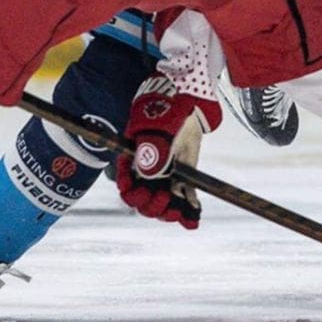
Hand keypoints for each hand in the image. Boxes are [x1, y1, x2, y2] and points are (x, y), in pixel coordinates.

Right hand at [116, 75, 220, 228]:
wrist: (189, 101)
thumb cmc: (167, 110)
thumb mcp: (157, 128)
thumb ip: (153, 151)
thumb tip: (148, 175)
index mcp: (134, 161)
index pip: (127, 187)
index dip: (134, 195)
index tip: (145, 192)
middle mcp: (149, 172)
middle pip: (144, 201)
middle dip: (153, 206)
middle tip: (166, 199)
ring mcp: (167, 175)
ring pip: (164, 203)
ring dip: (170, 212)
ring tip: (180, 213)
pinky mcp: (185, 175)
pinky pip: (185, 197)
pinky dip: (190, 210)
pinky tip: (194, 220)